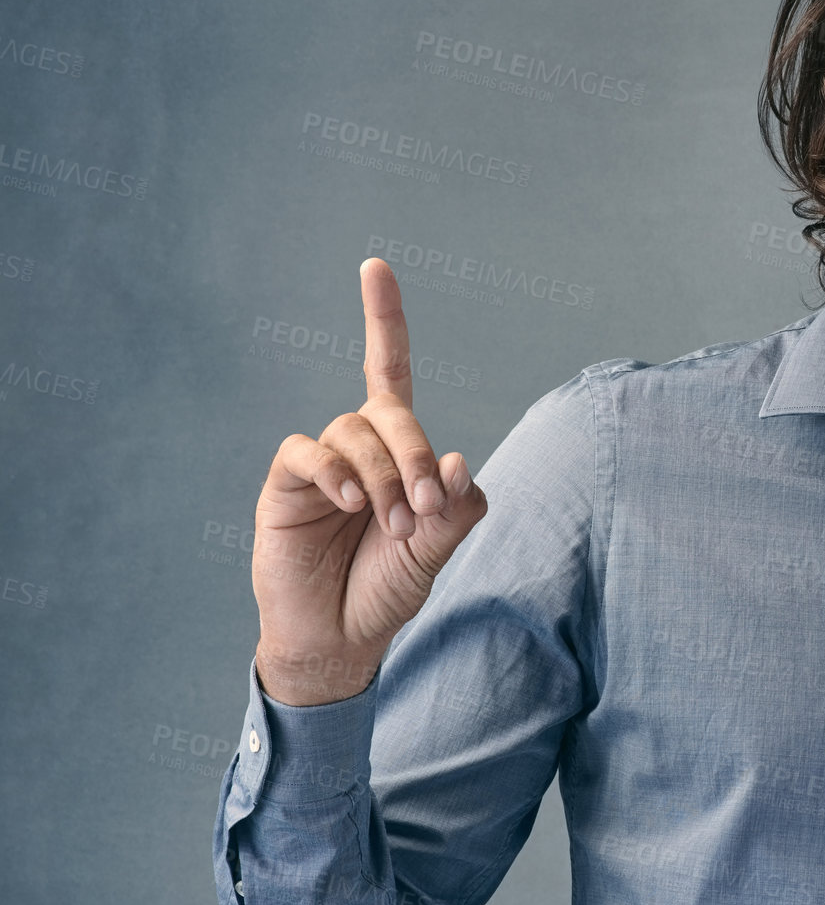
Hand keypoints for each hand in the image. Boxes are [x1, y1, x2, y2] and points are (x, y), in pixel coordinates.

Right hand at [251, 258, 487, 704]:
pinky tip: (351, 502)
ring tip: (394, 526)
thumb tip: (460, 463)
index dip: (381, 319)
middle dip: (416, 454)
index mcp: (397, 448)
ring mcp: (320, 463)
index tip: (374, 267)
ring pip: (355, 433)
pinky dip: (335, 471)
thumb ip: (454, 509)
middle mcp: (357, 444)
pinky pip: (307, 452)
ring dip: (384, 476)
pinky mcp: (285, 484)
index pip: (387, 368)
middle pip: (390, 412)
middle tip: (426, 509)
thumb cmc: (388, 587)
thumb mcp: (436, 549)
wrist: (340, 638)